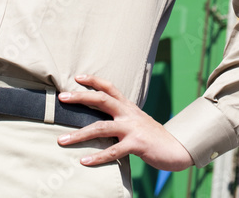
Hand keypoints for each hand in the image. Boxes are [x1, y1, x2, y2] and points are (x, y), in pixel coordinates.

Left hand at [57, 75, 192, 170]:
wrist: (177, 149)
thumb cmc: (153, 137)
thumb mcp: (136, 123)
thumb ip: (121, 120)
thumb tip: (100, 123)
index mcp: (129, 107)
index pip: (109, 87)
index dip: (93, 81)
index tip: (77, 77)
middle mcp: (129, 114)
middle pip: (102, 100)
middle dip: (80, 97)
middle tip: (62, 98)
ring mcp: (132, 128)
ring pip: (101, 127)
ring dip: (80, 134)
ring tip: (62, 140)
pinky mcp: (136, 144)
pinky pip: (113, 151)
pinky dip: (97, 157)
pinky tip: (84, 161)